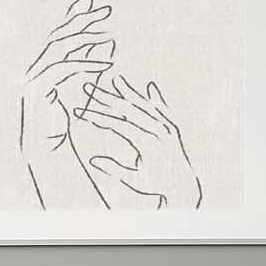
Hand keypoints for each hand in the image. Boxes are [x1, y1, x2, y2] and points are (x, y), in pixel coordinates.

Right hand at [19, 0, 114, 181]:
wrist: (45, 150)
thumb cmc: (63, 122)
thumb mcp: (82, 86)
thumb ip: (90, 63)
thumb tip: (106, 42)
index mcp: (42, 65)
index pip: (59, 33)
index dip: (74, 16)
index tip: (92, 2)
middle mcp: (34, 67)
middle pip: (59, 34)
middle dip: (82, 20)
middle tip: (106, 10)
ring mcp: (33, 77)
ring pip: (60, 48)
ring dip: (86, 39)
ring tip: (109, 34)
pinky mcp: (39, 89)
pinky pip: (64, 70)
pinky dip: (86, 65)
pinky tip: (107, 66)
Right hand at [74, 73, 203, 210]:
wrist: (183, 186)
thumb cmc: (156, 185)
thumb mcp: (134, 179)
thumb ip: (114, 169)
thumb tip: (93, 160)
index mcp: (148, 143)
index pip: (119, 125)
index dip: (99, 117)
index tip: (82, 111)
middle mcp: (159, 131)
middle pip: (129, 110)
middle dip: (107, 98)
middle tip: (90, 88)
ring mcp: (167, 127)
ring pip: (146, 106)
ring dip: (130, 92)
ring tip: (117, 79)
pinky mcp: (173, 127)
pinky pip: (162, 109)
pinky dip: (156, 99)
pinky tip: (150, 87)